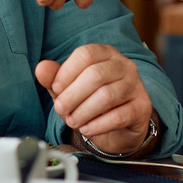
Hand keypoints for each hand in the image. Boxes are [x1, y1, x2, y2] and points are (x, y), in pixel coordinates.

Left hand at [33, 43, 152, 153]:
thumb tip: (41, 68)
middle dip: (73, 95)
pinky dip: (98, 125)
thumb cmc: (91, 101)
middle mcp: (123, 65)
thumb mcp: (69, 89)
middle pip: (96, 74)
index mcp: (105, 53)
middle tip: (61, 109)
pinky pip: (119, 116)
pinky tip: (87, 129)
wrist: (119, 125)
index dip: (67, 72)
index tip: (56, 89)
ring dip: (84, 111)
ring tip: (72, 121)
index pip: (86, 54)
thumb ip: (54, 78)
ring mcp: (135, 85)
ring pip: (107, 95)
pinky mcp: (141, 107)